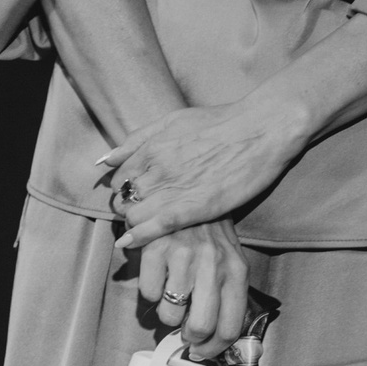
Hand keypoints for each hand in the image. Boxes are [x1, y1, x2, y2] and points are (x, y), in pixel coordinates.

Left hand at [99, 94, 305, 250]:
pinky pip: (156, 227)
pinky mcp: (194, 207)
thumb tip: (106, 160)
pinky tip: (131, 244)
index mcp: (151, 148)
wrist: (260, 130)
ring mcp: (174, 189)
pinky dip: (140, 237)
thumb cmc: (221, 122)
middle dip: (127, 209)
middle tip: (141, 214)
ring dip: (135, 223)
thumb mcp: (173, 121)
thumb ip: (137, 139)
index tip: (132, 197)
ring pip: (135, 215)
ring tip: (147, 226)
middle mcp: (156, 169)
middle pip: (124, 199)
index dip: (122, 191)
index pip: (118, 179)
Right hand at [135, 219, 250, 357]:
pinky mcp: (156, 250)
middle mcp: (213, 266)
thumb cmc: (210, 237)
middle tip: (185, 332)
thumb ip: (227, 297)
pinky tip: (160, 275)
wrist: (186, 195)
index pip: (230, 328)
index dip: (214, 348)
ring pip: (170, 315)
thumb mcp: (230, 263)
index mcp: (236, 273)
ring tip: (173, 295)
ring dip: (168, 314)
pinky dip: (151, 291)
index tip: (202, 351)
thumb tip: (214, 338)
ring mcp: (184, 258)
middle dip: (190, 338)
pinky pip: (148, 293)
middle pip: (200, 328)